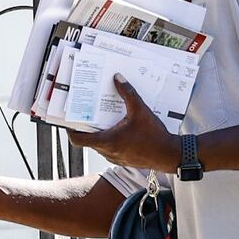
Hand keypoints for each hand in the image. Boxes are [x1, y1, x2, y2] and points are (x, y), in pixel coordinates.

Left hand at [66, 75, 181, 170]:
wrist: (169, 155)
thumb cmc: (154, 136)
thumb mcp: (141, 111)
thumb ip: (128, 94)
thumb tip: (118, 78)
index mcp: (107, 141)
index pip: (77, 140)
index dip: (70, 130)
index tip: (69, 120)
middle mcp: (107, 151)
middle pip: (88, 140)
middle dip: (87, 126)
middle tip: (88, 112)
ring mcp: (114, 157)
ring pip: (99, 144)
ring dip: (99, 132)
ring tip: (103, 117)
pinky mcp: (122, 159)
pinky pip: (110, 148)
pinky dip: (110, 138)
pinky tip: (118, 127)